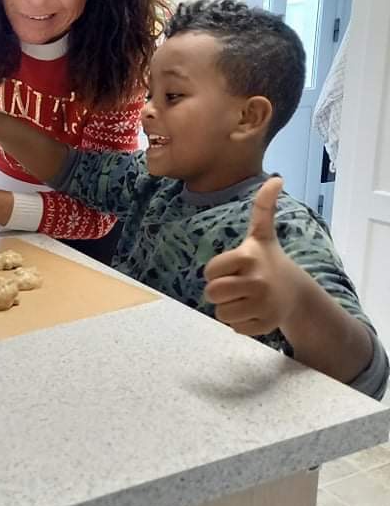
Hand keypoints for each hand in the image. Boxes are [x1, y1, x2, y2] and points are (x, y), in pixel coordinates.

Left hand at [203, 177, 302, 336]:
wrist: (296, 292)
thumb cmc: (269, 260)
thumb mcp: (262, 234)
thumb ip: (263, 207)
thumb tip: (277, 178)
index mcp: (248, 257)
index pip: (209, 272)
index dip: (216, 272)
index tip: (232, 268)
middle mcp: (257, 281)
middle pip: (212, 294)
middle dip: (219, 292)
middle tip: (236, 286)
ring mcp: (263, 304)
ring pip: (221, 313)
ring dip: (229, 308)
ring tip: (246, 298)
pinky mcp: (266, 324)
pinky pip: (235, 328)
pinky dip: (241, 323)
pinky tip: (255, 311)